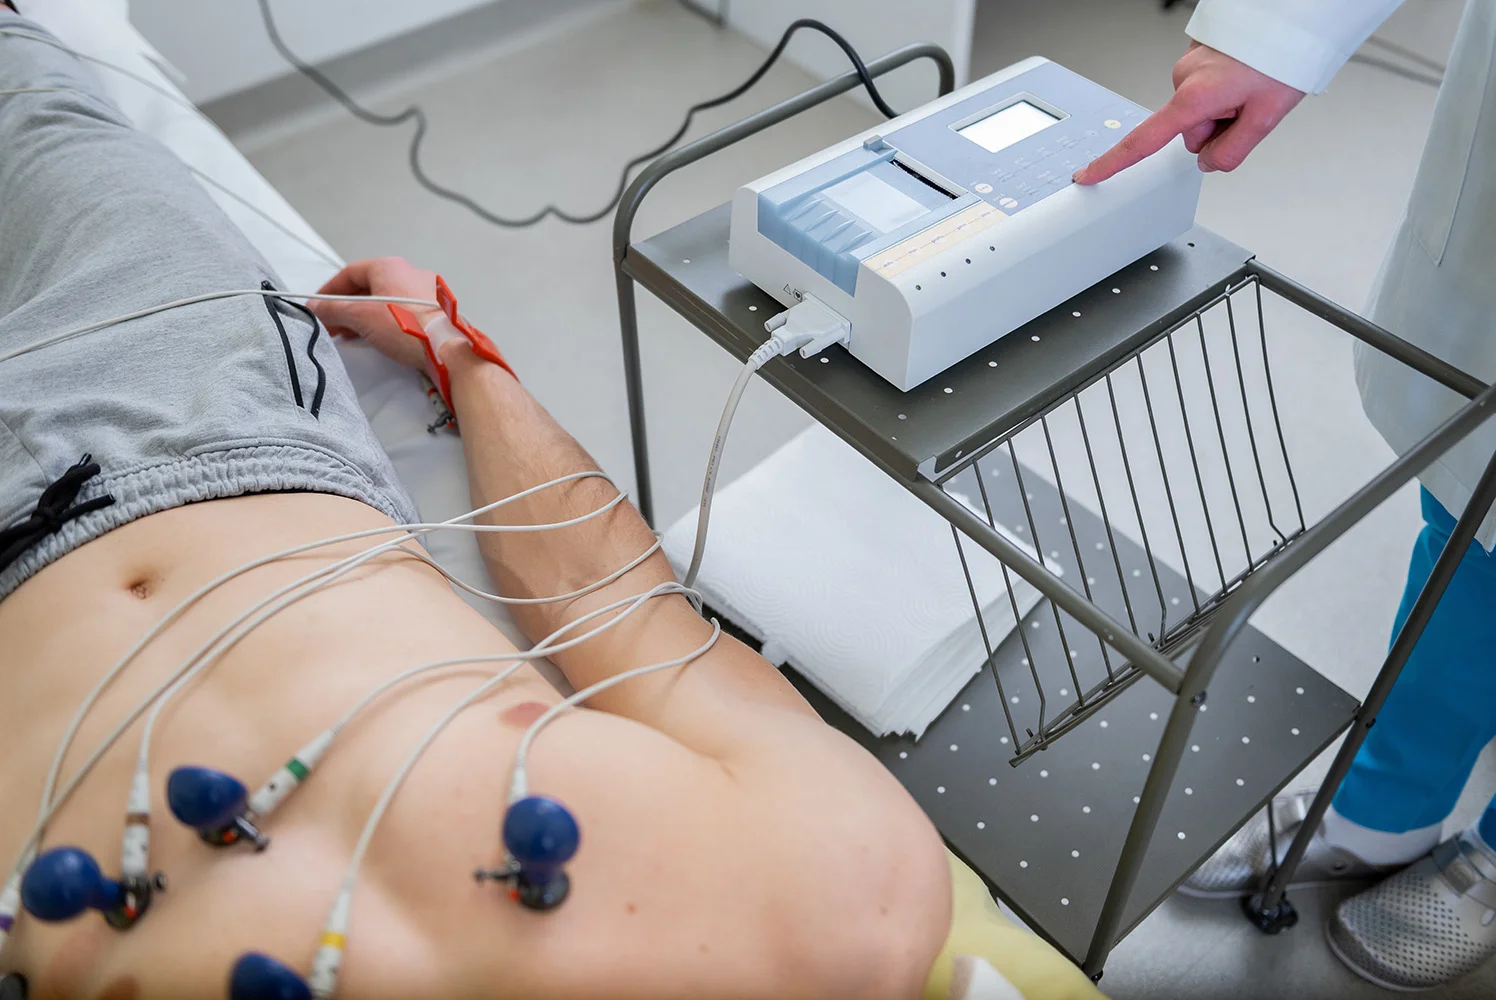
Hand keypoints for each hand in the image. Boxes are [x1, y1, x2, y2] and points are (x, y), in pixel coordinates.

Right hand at [310, 257, 441, 373]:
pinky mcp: (434, 312)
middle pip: (367, 287)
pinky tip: (374, 338)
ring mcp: (424, 292)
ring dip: (362, 316)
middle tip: (330, 325)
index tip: (316, 307)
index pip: (350, 273)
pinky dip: (382, 322)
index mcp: (389, 266)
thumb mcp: (360, 316)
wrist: (446, 348)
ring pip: (383, 301)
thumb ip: (333, 310)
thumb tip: (313, 308)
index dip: (329, 291)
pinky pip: (400, 313)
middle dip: (345, 307)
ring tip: (348, 335)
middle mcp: (408, 273)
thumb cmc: (404, 326)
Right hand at [1073, 43, 1304, 184]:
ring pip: (1199, 110)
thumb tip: (1208, 163)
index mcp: (1194, 98)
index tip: (1088, 175)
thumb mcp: (1266, 118)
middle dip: (1217, 129)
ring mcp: (1189, 65)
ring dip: (1224, 108)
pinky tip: (1246, 76)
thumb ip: (1232, 152)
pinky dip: (1225, 89)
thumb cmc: (1282, 58)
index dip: (1114, 163)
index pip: (1144, 141)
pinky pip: (1205, 88)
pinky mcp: (1198, 57)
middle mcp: (1183, 79)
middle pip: (1190, 131)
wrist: (1293, 16)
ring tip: (1252, 88)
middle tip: (1249, 109)